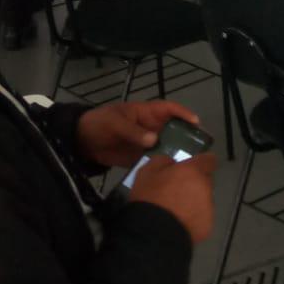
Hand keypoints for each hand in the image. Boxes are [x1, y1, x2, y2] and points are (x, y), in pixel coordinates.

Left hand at [75, 99, 198, 167]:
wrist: (82, 143)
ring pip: (167, 146)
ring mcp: (146, 144)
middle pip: (173, 129)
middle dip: (187, 135)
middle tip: (200, 147)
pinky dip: (164, 166)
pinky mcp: (140, 158)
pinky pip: (156, 160)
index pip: (168, 109)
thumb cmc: (99, 123)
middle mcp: (150, 127)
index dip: (182, 113)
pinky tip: (172, 174)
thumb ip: (132, 131)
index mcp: (145, 113)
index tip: (195, 122)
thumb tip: (153, 139)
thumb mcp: (114, 122)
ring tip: (191, 163)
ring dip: (178, 152)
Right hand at [130, 152, 216, 244]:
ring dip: (194, 202)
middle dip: (194, 184)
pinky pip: (201, 217)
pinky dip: (193, 218)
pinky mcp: (207, 226)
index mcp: (193, 171)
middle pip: (205, 181)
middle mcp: (205, 188)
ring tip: (175, 210)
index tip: (194, 166)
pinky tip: (179, 223)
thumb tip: (172, 163)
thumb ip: (163, 162)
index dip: (202, 162)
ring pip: (204, 200)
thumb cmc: (151, 198)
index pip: (208, 160)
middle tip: (176, 191)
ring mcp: (208, 208)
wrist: (155, 232)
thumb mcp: (148, 172)